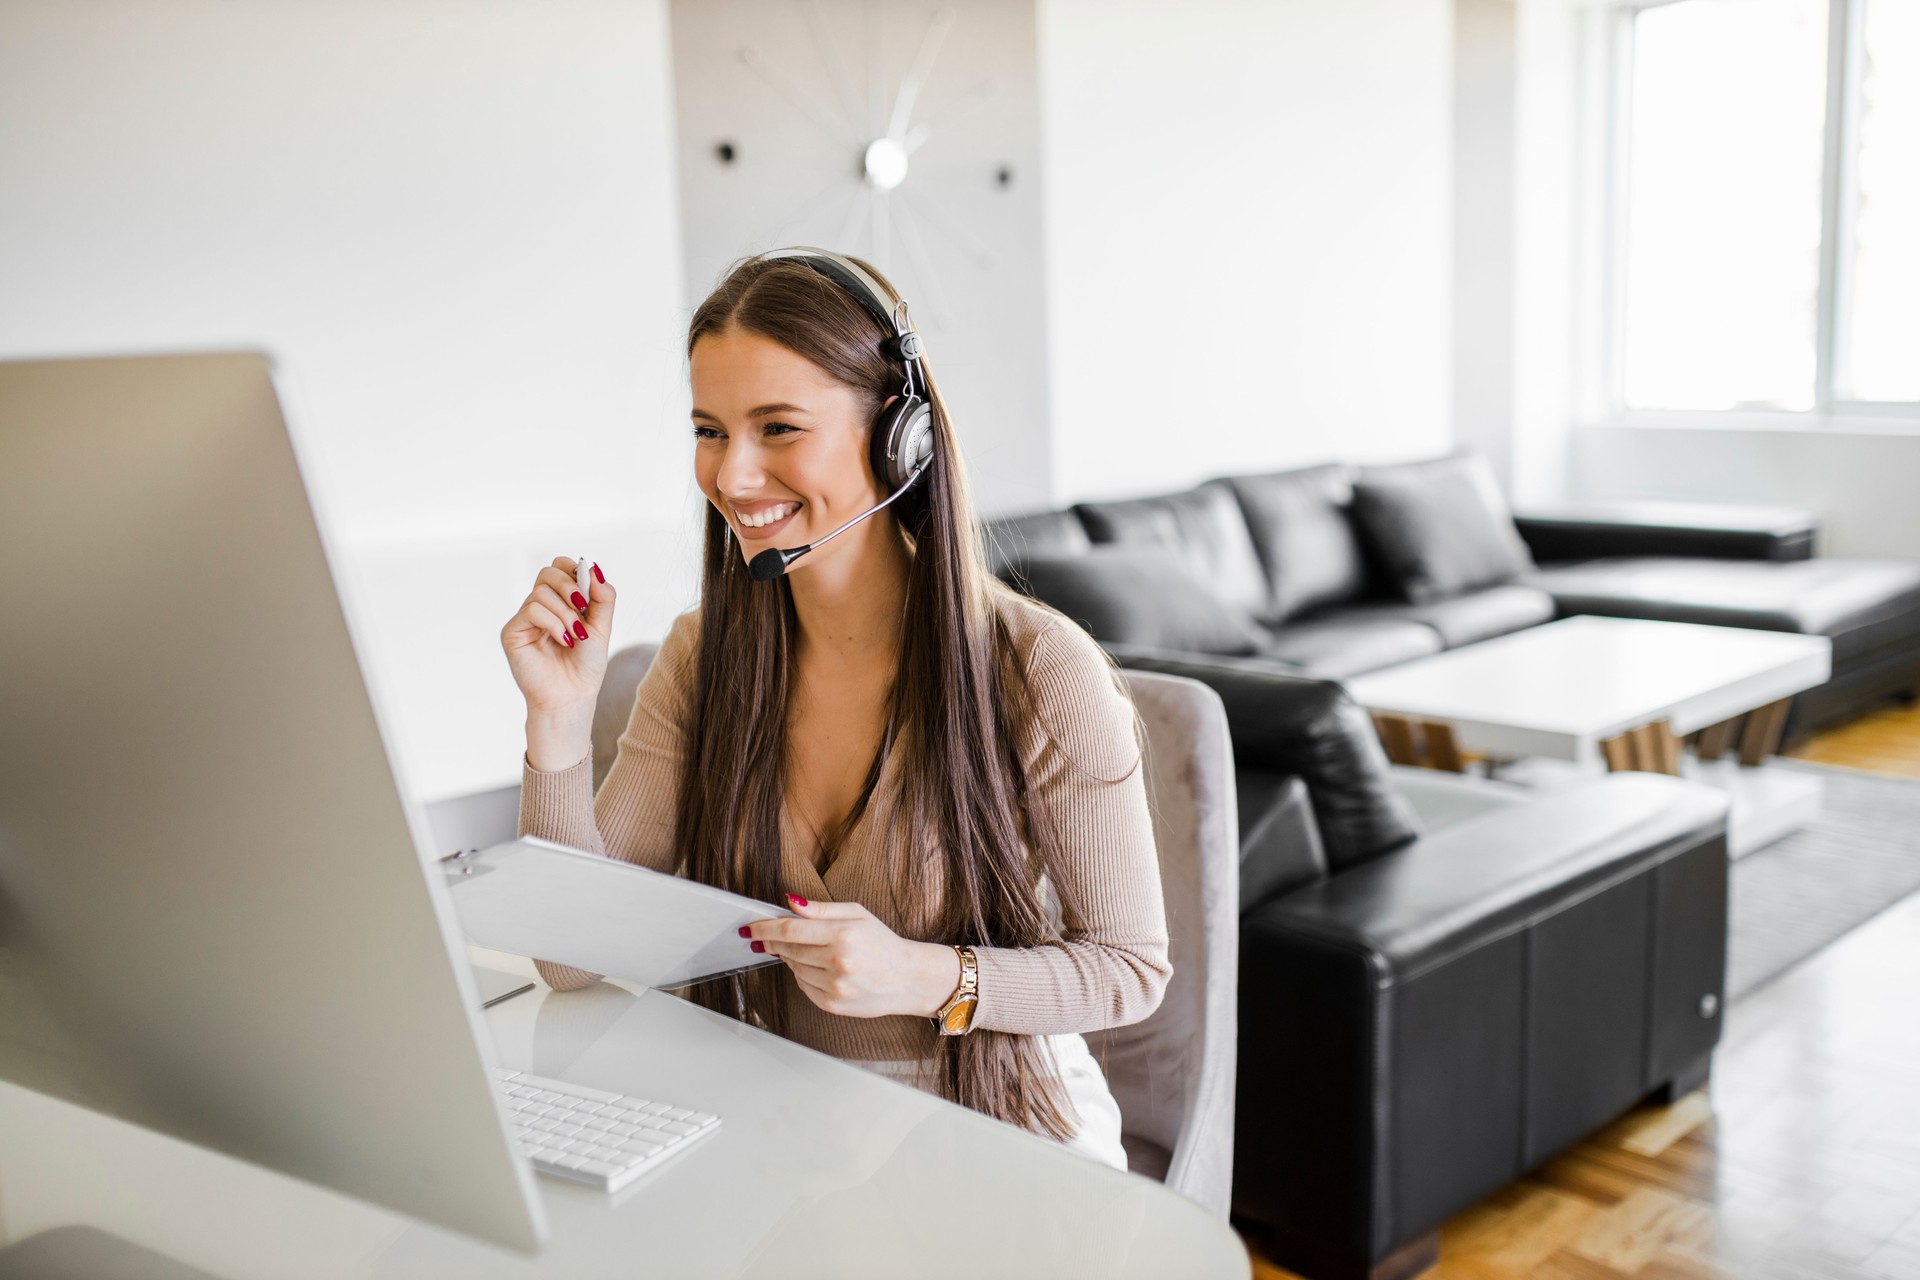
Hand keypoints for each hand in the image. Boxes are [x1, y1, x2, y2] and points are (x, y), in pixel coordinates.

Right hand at [500, 556, 615, 715]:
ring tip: (575, 636)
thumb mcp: (602, 627)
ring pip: (541, 592)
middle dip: (570, 586)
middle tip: (583, 607)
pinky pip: (531, 610)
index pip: (560, 567)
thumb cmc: (585, 666)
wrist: (572, 696)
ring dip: (565, 612)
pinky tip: (564, 640)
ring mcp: (525, 619)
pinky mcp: (513, 632)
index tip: (589, 592)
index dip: (574, 571)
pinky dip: (553, 622)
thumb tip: (594, 567)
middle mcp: (540, 606)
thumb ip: (603, 597)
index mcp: (560, 602)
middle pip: (548, 572)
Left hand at [744, 896, 961, 1019]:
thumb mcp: (857, 914)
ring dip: (790, 958)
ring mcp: (834, 987)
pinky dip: (803, 975)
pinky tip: (817, 967)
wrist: (908, 979)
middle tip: (763, 937)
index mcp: (842, 935)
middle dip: (772, 942)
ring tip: (806, 950)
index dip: (765, 927)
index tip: (751, 927)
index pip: (790, 929)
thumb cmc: (883, 943)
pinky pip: (804, 987)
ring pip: (794, 969)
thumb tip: (790, 903)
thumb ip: (821, 909)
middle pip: (787, 950)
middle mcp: (837, 962)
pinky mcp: (833, 1005)